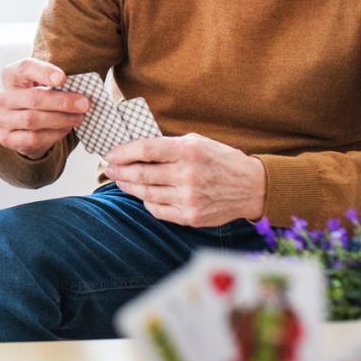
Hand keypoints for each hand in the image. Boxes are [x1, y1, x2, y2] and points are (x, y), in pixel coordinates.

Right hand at [0, 58, 88, 159]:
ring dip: (61, 119)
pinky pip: (33, 138)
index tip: (63, 79)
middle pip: (33, 98)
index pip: (25, 68)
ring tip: (79, 117)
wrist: (23, 125)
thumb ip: (57, 83)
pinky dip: (53, 134)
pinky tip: (66, 129)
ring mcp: (3, 119)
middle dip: (62, 102)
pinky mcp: (7, 138)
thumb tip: (82, 91)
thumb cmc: (39, 97)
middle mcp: (3, 96)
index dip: (44, 72)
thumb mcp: (44, 84)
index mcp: (11, 75)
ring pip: (33, 119)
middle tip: (84, 104)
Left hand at [103, 133, 266, 226]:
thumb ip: (169, 146)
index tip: (110, 154)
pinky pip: (157, 210)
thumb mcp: (198, 143)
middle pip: (141, 173)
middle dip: (119, 170)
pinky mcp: (190, 217)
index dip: (123, 152)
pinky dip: (146, 201)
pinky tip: (143, 194)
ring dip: (129, 186)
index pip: (146, 150)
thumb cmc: (222, 161)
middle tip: (109, 168)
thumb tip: (136, 149)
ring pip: (146, 193)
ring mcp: (189, 198)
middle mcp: (188, 175)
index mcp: (189, 151)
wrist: (251, 187)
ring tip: (121, 179)